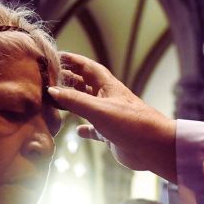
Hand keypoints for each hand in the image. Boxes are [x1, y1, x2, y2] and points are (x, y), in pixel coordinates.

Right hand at [47, 52, 177, 181]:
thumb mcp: (98, 109)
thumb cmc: (130, 123)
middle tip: (50, 78)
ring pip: (87, 105)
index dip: (72, 60)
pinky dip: (85, 129)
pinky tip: (77, 131)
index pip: (87, 67)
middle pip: (85, 84)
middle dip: (69, 80)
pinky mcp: (111, 133)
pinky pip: (94, 128)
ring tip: (56, 100)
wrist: (154, 146)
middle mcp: (108, 98)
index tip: (55, 56)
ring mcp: (109, 116)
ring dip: (73, 102)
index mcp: (107, 86)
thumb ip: (75, 100)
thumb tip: (52, 90)